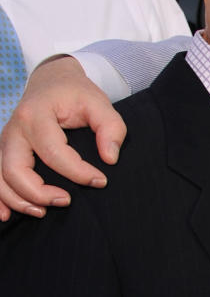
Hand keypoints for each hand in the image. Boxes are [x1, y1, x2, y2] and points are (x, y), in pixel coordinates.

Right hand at [0, 56, 126, 219]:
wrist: (52, 81)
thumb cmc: (76, 94)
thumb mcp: (99, 103)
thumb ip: (111, 128)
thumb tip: (110, 159)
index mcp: (36, 115)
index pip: (53, 152)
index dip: (78, 172)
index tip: (101, 181)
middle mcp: (14, 129)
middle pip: (15, 169)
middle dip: (39, 192)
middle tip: (67, 201)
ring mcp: (6, 141)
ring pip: (0, 177)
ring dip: (18, 200)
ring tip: (43, 212)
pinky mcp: (4, 151)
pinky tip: (7, 215)